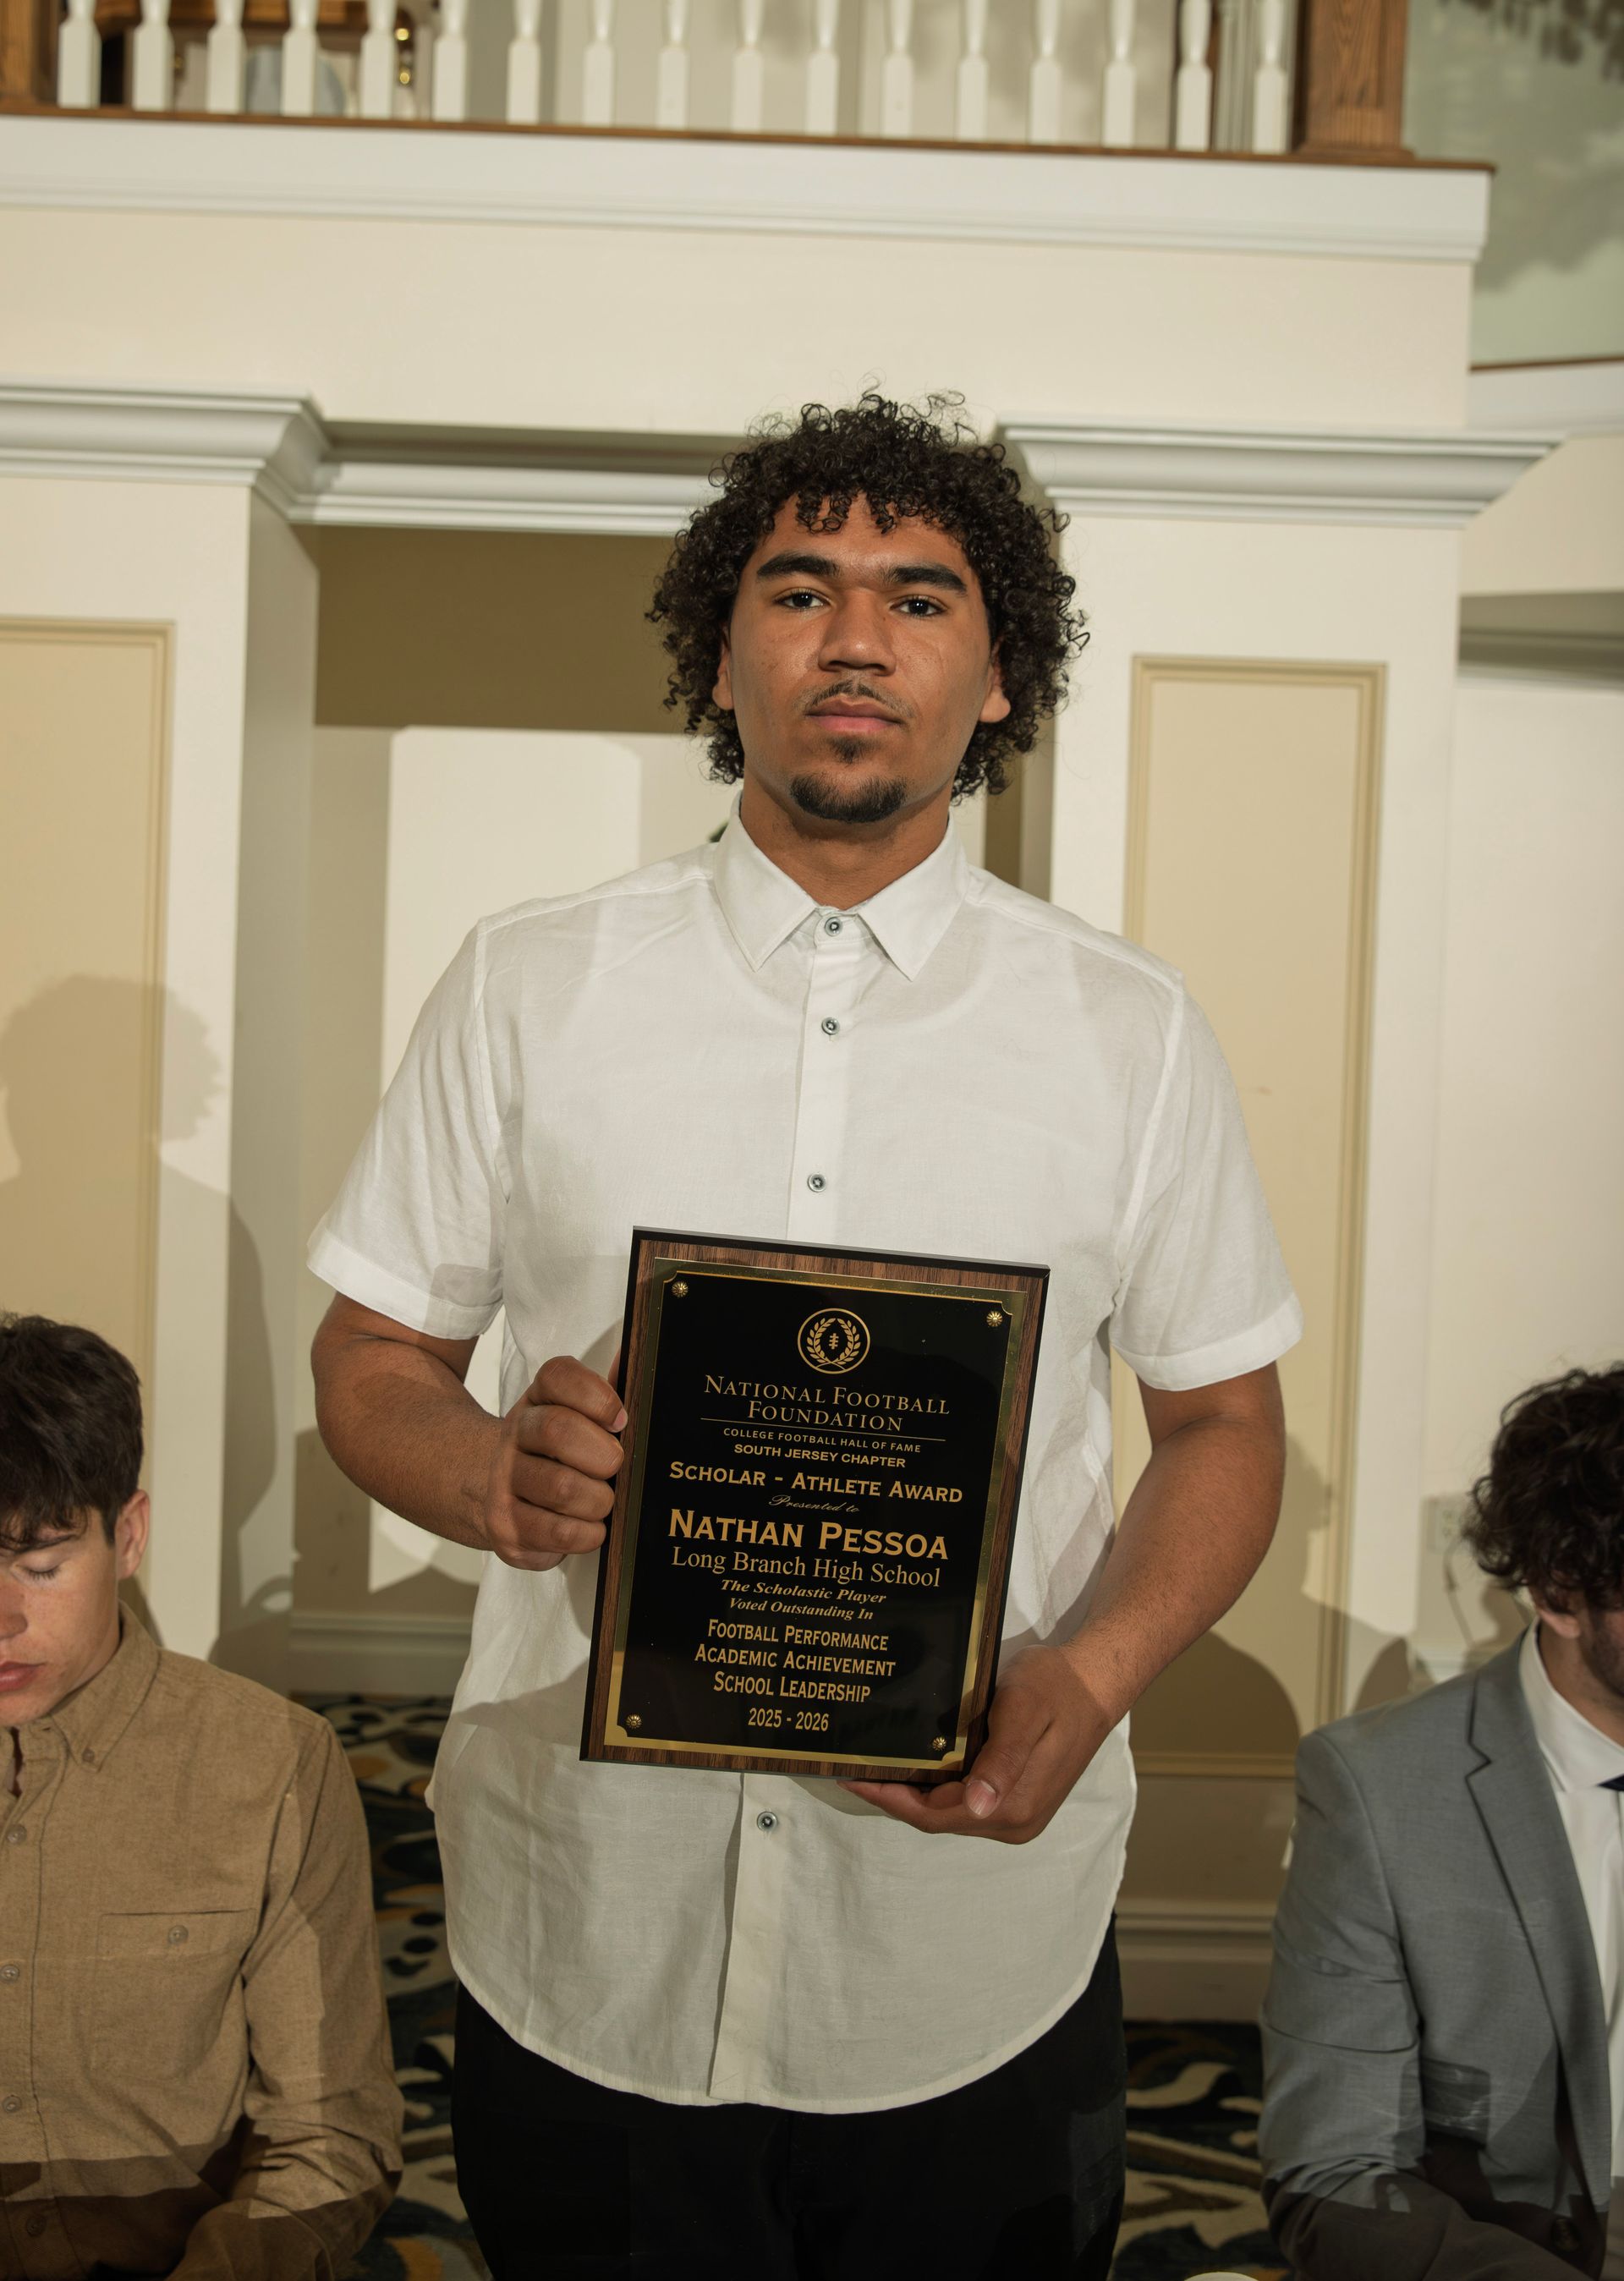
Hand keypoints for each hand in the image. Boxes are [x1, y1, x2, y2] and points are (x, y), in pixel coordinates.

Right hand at [483, 1355, 625, 1570]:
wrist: (498, 1492)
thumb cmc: (559, 1454)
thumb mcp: (580, 1417)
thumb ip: (607, 1393)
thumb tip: (632, 1358)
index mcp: (539, 1398)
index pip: (558, 1376)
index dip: (596, 1396)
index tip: (620, 1419)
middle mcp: (515, 1434)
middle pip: (558, 1431)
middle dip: (602, 1455)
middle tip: (614, 1467)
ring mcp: (504, 1481)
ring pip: (561, 1488)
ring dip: (598, 1500)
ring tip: (602, 1502)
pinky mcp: (504, 1526)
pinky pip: (556, 1533)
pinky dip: (586, 1534)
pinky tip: (588, 1527)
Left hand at [838, 1644, 1112, 1842]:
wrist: (1095, 1682)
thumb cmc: (1056, 1687)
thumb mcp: (1023, 1712)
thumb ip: (1000, 1760)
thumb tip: (977, 1805)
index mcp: (1012, 1807)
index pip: (935, 1816)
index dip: (891, 1800)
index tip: (853, 1777)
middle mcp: (1015, 1822)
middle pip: (938, 1819)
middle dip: (895, 1797)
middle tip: (855, 1767)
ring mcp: (1018, 1815)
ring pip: (950, 1813)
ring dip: (914, 1793)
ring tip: (877, 1765)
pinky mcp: (1019, 1800)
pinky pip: (965, 1803)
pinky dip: (937, 1788)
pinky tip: (917, 1765)